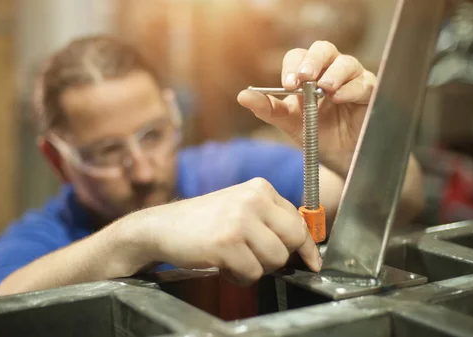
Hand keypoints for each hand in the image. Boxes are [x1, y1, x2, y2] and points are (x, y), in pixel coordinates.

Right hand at [120, 178, 320, 285]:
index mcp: (260, 188)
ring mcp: (239, 220)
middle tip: (258, 257)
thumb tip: (305, 246)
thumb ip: (270, 220)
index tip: (311, 261)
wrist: (162, 227)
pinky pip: (252, 272)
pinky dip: (239, 276)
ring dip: (257, 268)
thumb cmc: (203, 222)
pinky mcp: (226, 242)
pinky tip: (223, 264)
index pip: (298, 221)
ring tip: (235, 258)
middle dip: (280, 256)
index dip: (306, 246)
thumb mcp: (240, 208)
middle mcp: (252, 199)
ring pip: (275, 259)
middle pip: (293, 240)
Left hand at [237, 41, 376, 167]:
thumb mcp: (289, 123)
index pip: (299, 57)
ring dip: (333, 73)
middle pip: (324, 49)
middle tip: (304, 77)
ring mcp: (353, 80)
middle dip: (313, 60)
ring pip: (347, 62)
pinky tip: (340, 98)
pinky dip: (351, 88)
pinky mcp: (370, 93)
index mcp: (309, 75)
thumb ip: (268, 109)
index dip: (292, 66)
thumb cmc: (317, 136)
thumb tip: (242, 96)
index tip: (288, 85)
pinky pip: (364, 83)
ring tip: (324, 88)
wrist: (340, 160)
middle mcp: (331, 71)